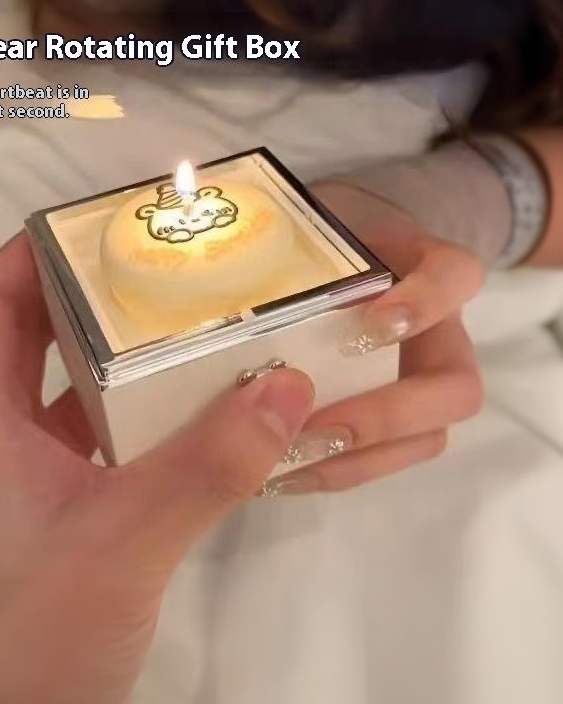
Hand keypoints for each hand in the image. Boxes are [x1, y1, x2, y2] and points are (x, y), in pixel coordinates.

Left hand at [0, 235, 313, 703]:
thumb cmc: (35, 632)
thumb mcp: (123, 543)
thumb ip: (206, 466)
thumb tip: (290, 387)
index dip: (38, 247)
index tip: (109, 218)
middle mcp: (6, 437)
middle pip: (48, 334)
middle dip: (108, 293)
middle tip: (184, 266)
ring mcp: (41, 479)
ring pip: (88, 390)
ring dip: (141, 358)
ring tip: (213, 327)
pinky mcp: (76, 517)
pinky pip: (116, 443)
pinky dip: (158, 420)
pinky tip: (216, 415)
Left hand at [263, 182, 484, 495]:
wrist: (322, 245)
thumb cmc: (313, 232)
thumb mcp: (301, 227)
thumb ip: (280, 248)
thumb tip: (248, 315)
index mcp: (419, 269)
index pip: (454, 276)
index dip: (426, 302)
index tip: (370, 324)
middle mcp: (434, 332)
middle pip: (456, 387)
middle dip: (388, 414)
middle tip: (316, 425)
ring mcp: (418, 381)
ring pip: (425, 437)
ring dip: (360, 457)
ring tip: (291, 461)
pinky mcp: (389, 420)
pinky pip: (383, 460)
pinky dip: (337, 471)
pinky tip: (279, 475)